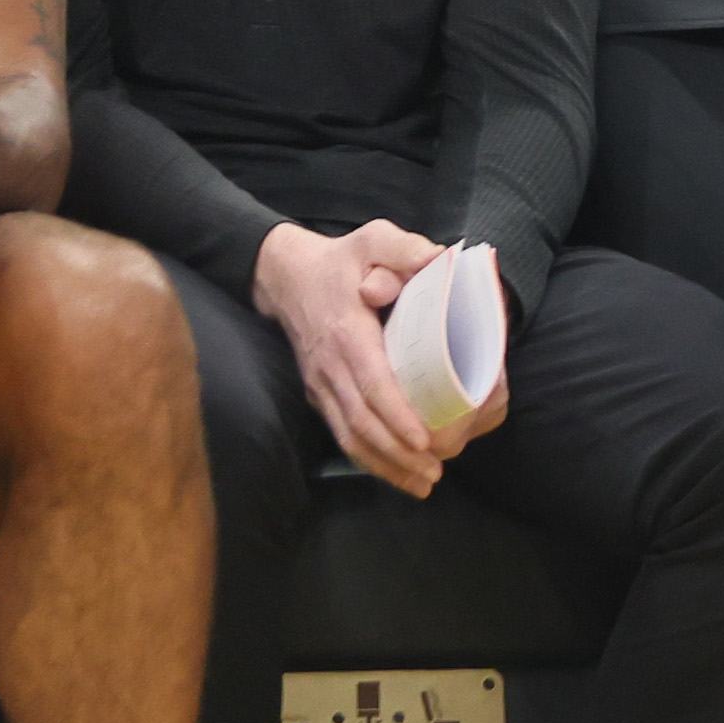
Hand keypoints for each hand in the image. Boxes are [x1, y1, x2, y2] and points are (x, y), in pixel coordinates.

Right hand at [253, 219, 460, 495]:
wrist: (284, 274)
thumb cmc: (341, 258)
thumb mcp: (374, 238)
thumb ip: (406, 248)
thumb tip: (439, 262)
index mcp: (347, 332)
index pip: (371, 382)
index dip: (396, 414)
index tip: (423, 440)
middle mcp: (330, 366)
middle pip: (361, 421)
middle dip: (397, 453)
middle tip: (434, 474)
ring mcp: (321, 384)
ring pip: (349, 435)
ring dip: (384, 465)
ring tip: (422, 484)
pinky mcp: (319, 393)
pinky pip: (342, 432)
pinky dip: (367, 458)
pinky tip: (395, 473)